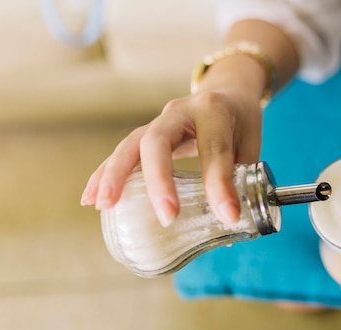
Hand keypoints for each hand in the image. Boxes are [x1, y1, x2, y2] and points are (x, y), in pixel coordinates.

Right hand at [80, 88, 262, 226]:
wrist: (226, 91)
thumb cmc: (240, 123)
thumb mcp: (250, 146)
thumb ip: (242, 181)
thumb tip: (231, 227)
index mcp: (214, 111)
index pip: (215, 149)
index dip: (220, 185)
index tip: (228, 216)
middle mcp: (181, 110)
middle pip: (159, 141)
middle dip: (160, 180)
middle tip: (166, 217)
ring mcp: (159, 120)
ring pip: (131, 144)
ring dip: (116, 176)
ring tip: (105, 206)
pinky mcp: (146, 132)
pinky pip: (121, 152)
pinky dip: (104, 175)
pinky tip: (90, 198)